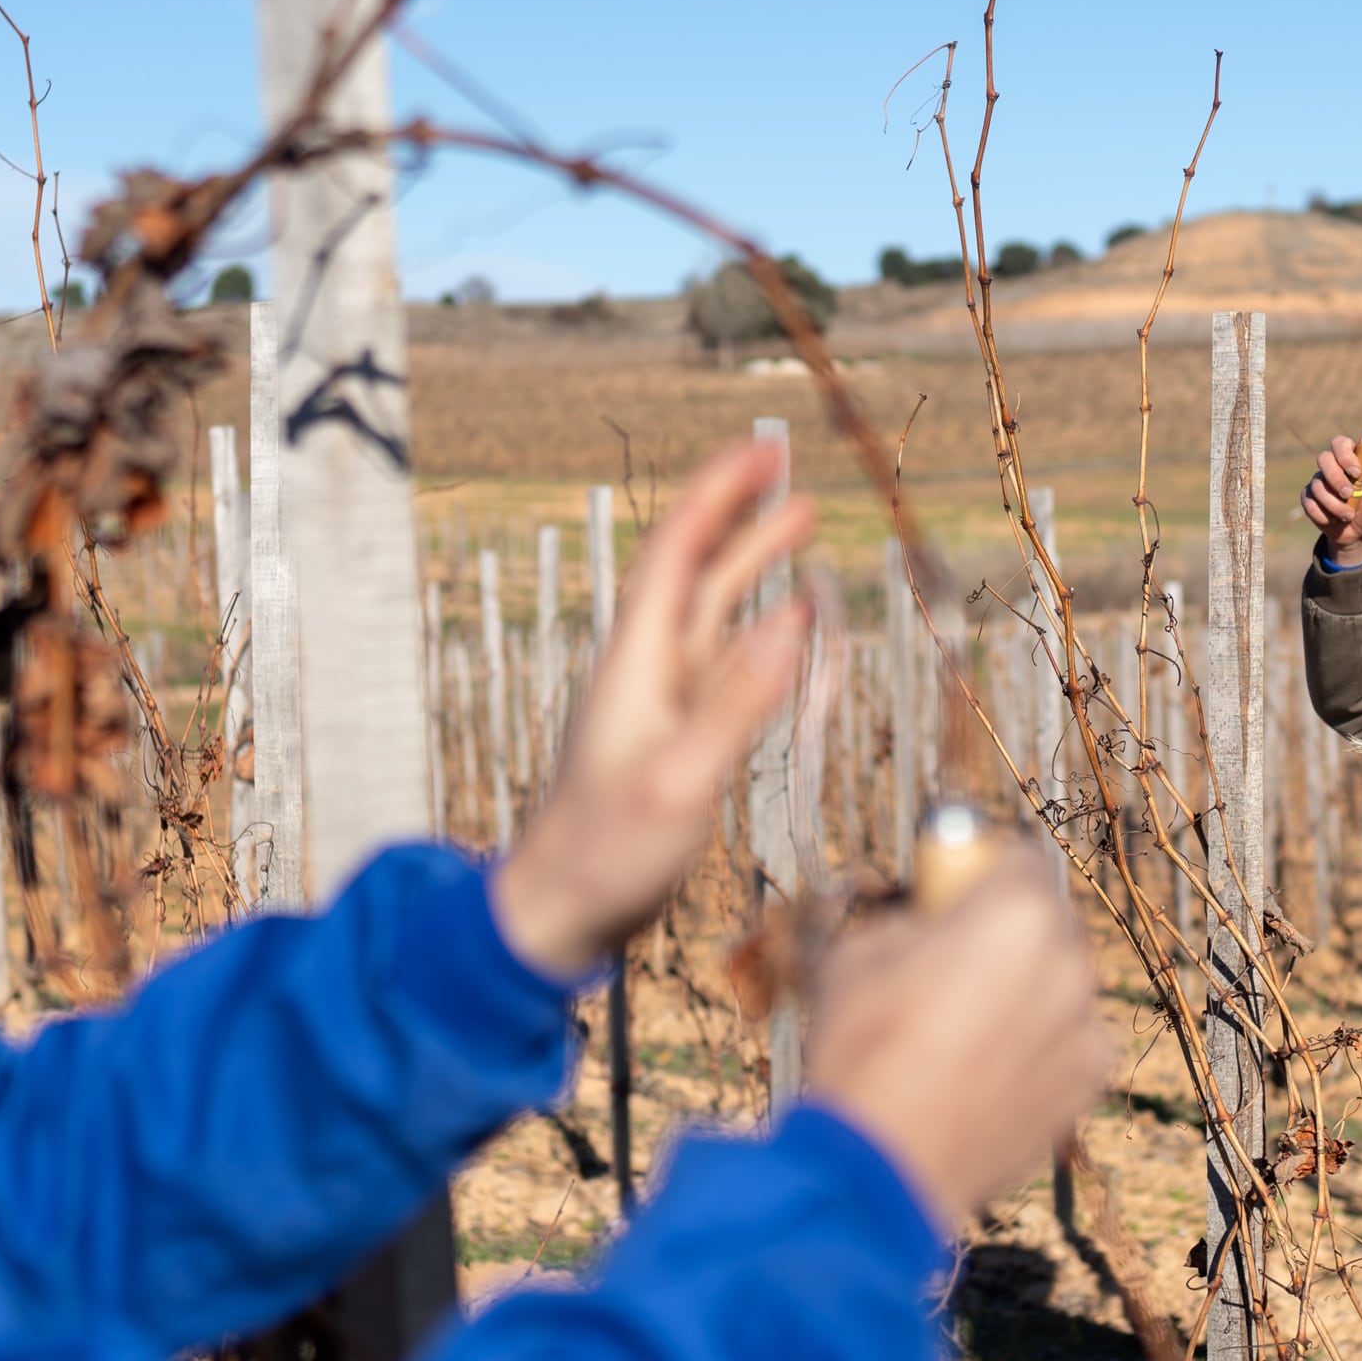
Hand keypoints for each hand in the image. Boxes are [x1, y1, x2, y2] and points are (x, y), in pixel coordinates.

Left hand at [489, 439, 812, 976]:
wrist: (561, 911)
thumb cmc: (607, 853)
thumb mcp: (678, 781)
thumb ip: (736, 706)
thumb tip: (793, 623)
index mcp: (636, 663)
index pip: (677, 552)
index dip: (717, 494)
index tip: (760, 450)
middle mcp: (646, 669)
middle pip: (695, 570)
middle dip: (740, 515)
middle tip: (789, 471)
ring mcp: (661, 702)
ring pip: (712, 612)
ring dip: (753, 565)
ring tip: (800, 524)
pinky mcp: (674, 736)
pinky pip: (724, 663)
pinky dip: (760, 631)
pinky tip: (789, 626)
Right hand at [803, 856, 1110, 1233]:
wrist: (883, 1166)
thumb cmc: (861, 1050)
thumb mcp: (859, 950)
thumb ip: (908, 915)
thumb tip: (923, 916)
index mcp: (1017, 914)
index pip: (1012, 856)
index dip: (973, 870)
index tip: (947, 892)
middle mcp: (1069, 963)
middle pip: (1040, 924)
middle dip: (1000, 935)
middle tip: (946, 967)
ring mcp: (1085, 1026)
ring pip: (1055, 986)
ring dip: (1020, 993)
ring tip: (958, 1035)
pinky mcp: (1088, 1083)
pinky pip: (1064, 1042)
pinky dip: (1034, 1048)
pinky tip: (981, 1074)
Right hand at [1298, 433, 1361, 561]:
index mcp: (1354, 460)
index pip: (1341, 443)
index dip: (1345, 455)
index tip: (1356, 472)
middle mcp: (1334, 468)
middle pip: (1324, 458)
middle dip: (1335, 478)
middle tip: (1348, 494)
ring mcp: (1320, 483)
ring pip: (1317, 485)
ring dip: (1334, 505)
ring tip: (1349, 516)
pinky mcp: (1310, 500)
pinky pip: (1309, 502)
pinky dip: (1323, 515)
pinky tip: (1334, 521)